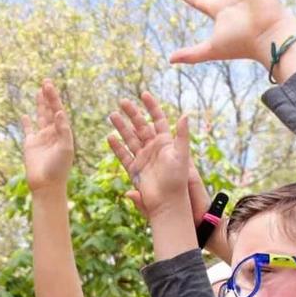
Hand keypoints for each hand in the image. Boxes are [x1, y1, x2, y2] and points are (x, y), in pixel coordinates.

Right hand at [22, 81, 74, 192]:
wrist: (46, 185)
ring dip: (40, 105)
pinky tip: (25, 115)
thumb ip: (63, 130)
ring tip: (39, 91)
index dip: (54, 98)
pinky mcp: (31, 145)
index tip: (48, 86)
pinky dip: (27, 122)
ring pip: (41, 117)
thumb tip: (59, 112)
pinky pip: (28, 130)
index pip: (58, 111)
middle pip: (50, 111)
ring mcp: (42, 138)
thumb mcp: (65, 148)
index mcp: (62, 133)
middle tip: (46, 81)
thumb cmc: (59, 169)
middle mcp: (53, 133)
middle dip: (48, 96)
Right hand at [105, 93, 193, 222]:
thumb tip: (185, 114)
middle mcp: (154, 148)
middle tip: (122, 101)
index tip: (144, 94)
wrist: (168, 202)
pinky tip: (110, 137)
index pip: (158, 119)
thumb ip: (182, 135)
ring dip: (121, 126)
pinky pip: (124, 155)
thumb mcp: (182, 155)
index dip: (152, 106)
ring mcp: (143, 158)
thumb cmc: (178, 179)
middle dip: (132, 113)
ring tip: (112, 115)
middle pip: (141, 126)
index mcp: (166, 142)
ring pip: (130, 138)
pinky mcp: (135, 170)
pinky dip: (117, 146)